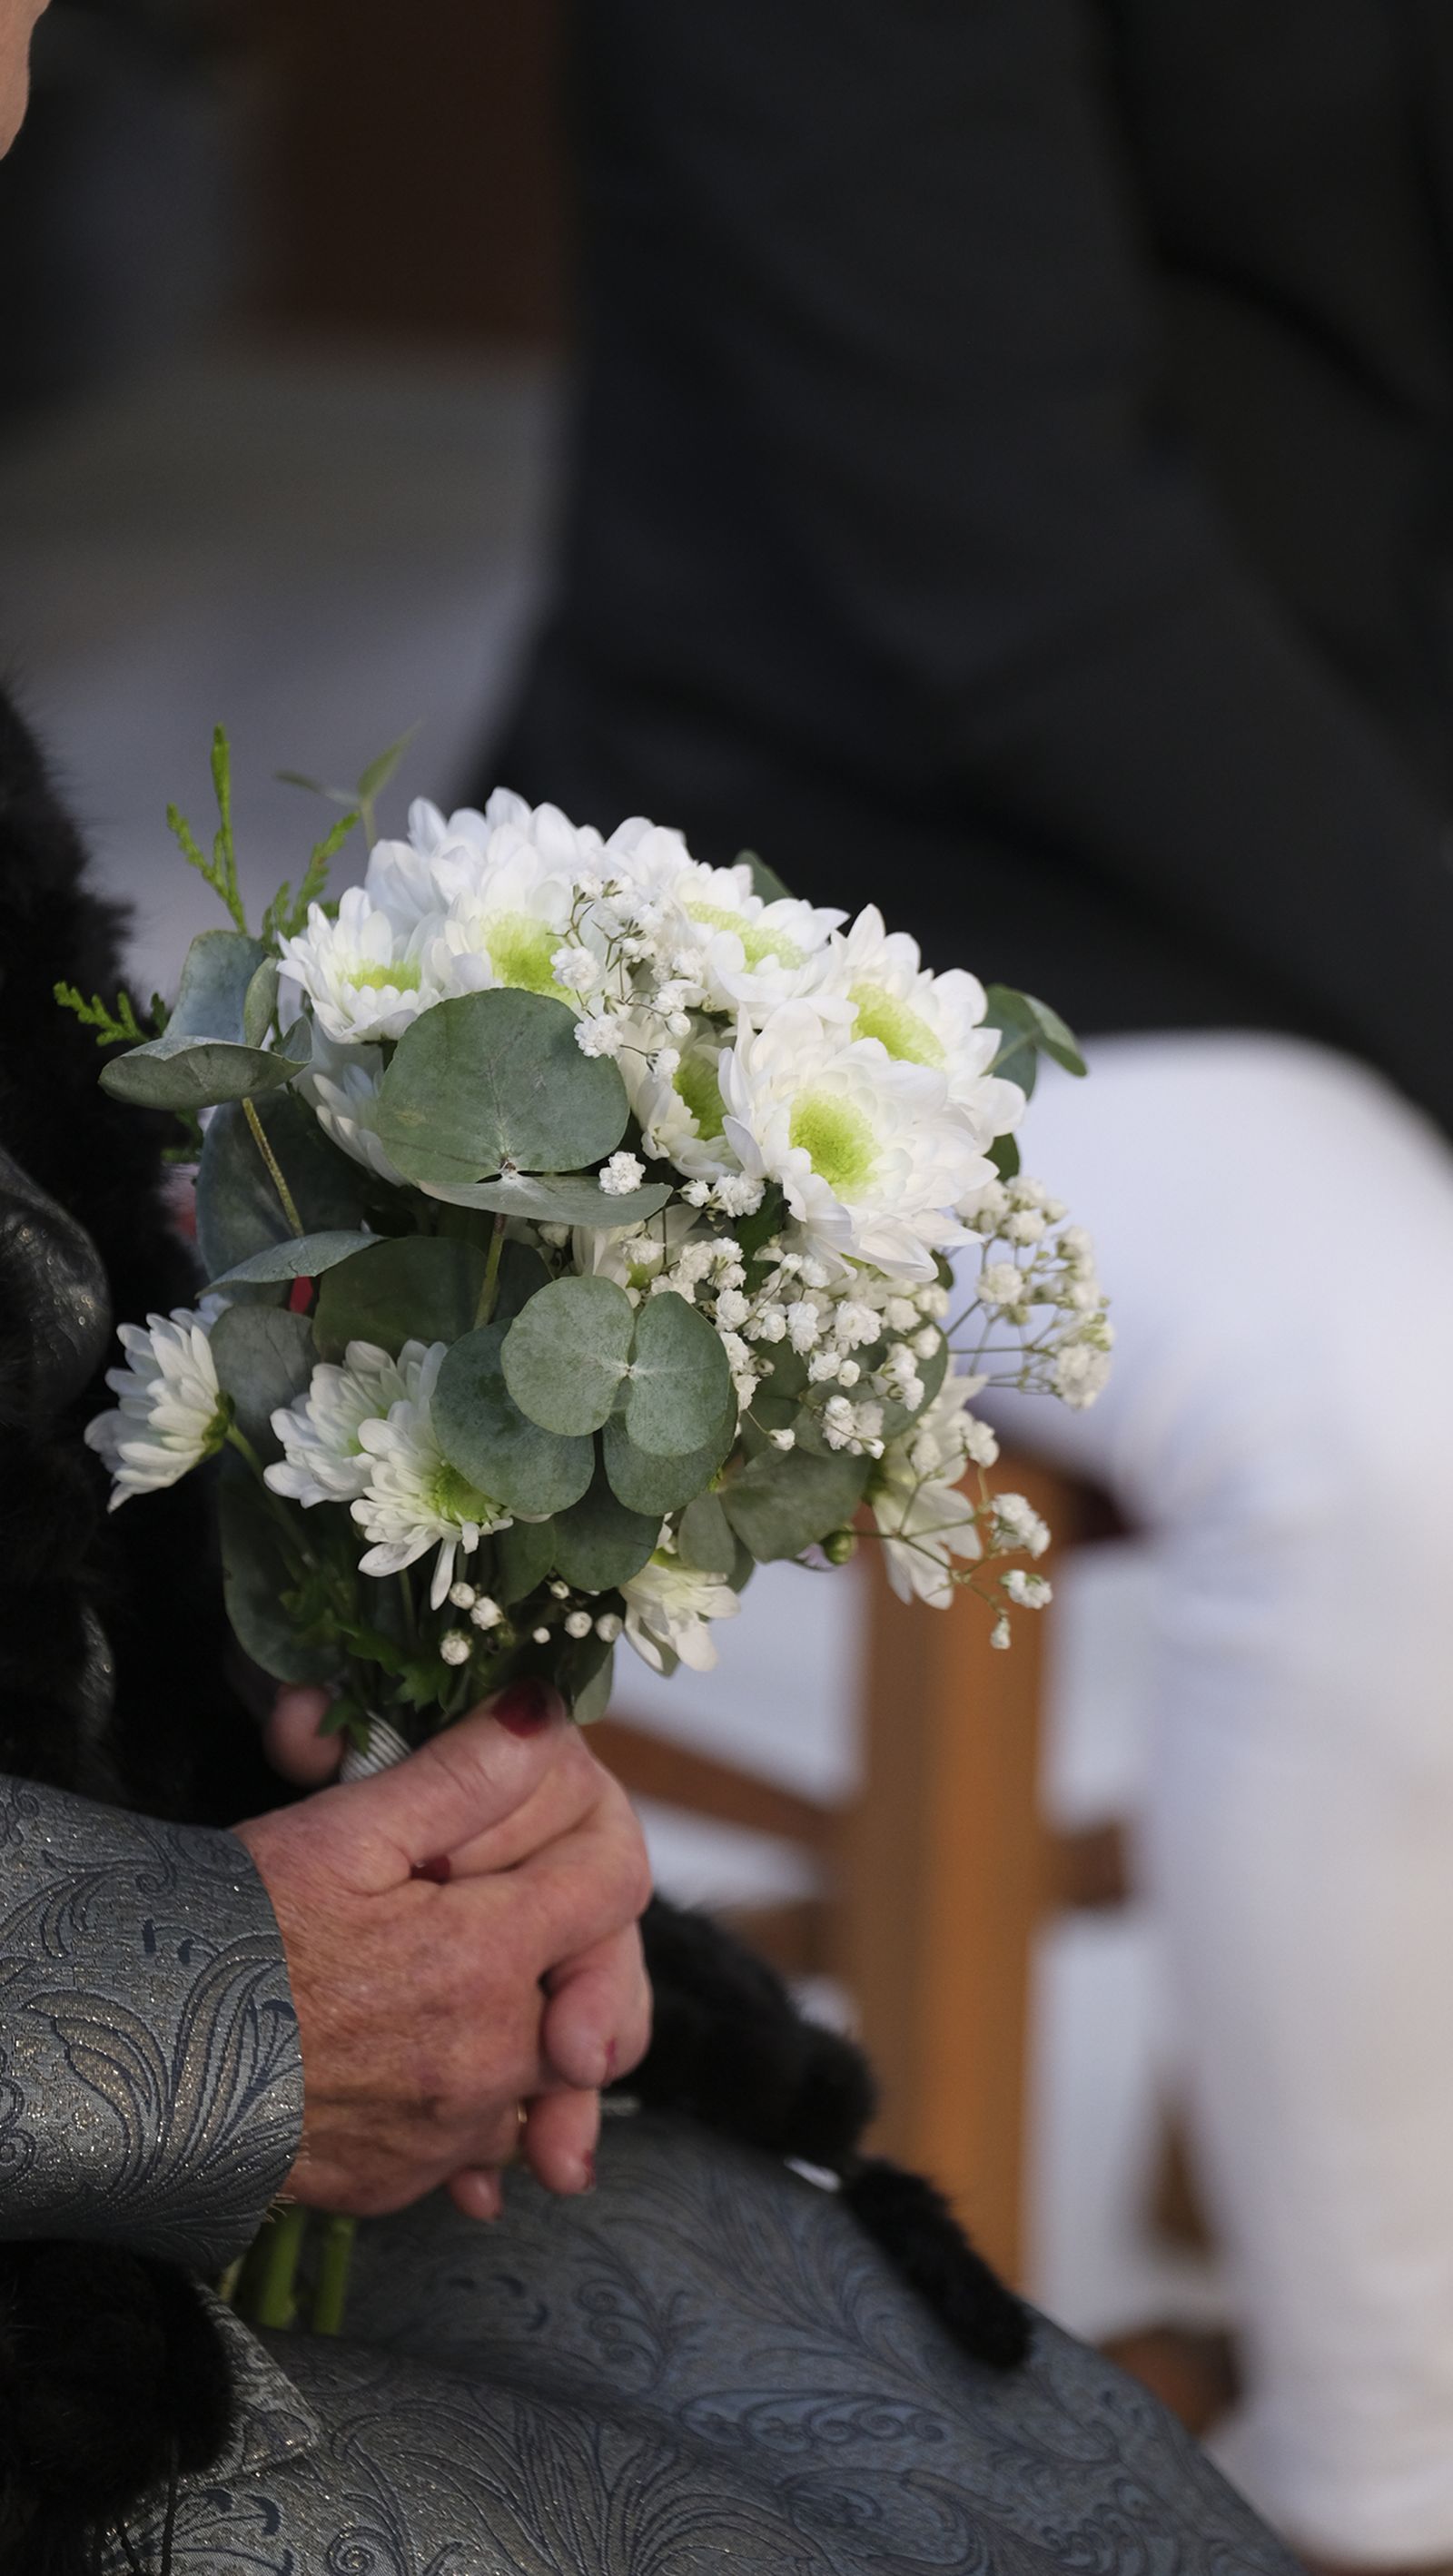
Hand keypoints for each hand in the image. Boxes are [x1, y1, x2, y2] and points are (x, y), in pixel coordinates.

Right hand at [238, 1683, 651, 2217]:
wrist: (131, 2066)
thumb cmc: (227, 1935)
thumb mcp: (342, 1831)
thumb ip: (462, 1774)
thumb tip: (545, 1715)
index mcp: (487, 1959)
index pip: (617, 1882)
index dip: (595, 1834)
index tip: (550, 1825)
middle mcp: (491, 2061)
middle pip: (598, 1992)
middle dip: (573, 1943)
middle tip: (514, 1902)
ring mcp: (451, 2135)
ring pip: (547, 2074)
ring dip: (532, 2028)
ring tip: (469, 1978)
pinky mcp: (404, 2182)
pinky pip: (481, 2143)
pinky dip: (475, 2104)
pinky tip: (428, 2061)